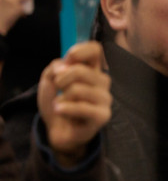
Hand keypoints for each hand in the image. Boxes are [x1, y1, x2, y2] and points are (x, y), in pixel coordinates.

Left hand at [37, 41, 111, 166]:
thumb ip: (55, 68)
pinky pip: (81, 107)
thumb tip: (62, 67)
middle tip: (57, 87)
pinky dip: (65, 109)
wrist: (58, 130)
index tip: (68, 59)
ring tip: (61, 103)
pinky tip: (60, 111)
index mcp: (92, 70)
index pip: (96, 50)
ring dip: (62, 97)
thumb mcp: (49, 81)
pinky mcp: (103, 116)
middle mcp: (102, 83)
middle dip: (61, 78)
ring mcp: (105, 99)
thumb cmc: (58, 103)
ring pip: (78, 89)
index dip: (81, 50)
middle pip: (82, 70)